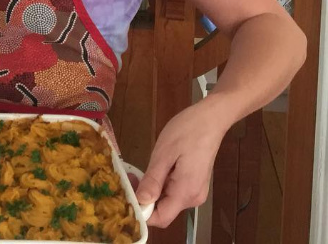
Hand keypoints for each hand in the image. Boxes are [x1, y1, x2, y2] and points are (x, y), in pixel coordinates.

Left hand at [136, 100, 227, 227]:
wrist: (210, 119)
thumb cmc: (187, 131)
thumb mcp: (164, 153)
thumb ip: (153, 179)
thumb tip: (141, 201)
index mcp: (186, 192)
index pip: (162, 218)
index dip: (143, 213)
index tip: (125, 199)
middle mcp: (193, 197)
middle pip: (164, 209)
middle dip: (144, 198)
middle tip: (129, 178)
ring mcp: (196, 191)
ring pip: (168, 200)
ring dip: (152, 190)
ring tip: (137, 172)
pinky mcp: (195, 183)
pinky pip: (174, 190)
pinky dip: (161, 184)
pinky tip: (154, 168)